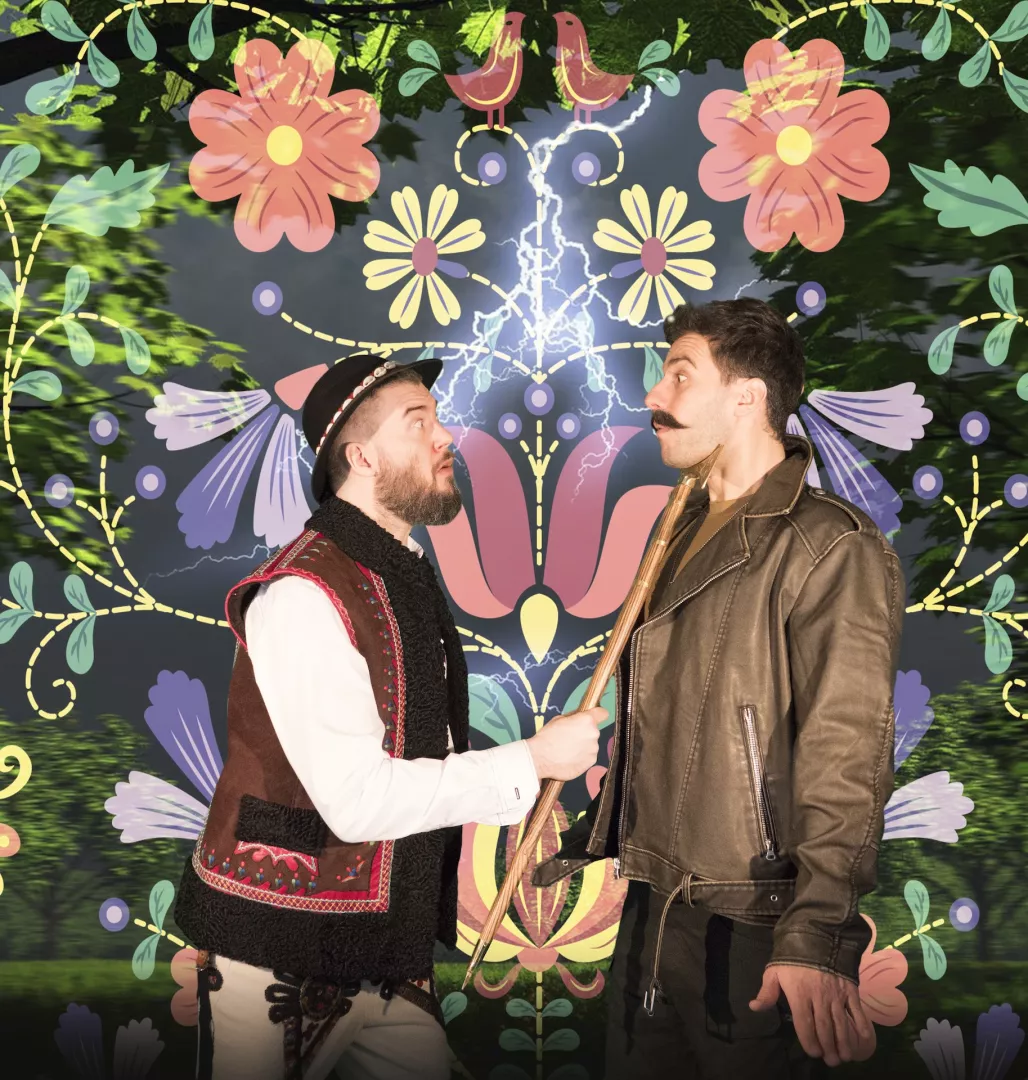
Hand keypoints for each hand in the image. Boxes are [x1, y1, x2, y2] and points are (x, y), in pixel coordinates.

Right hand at [527, 708, 605, 780]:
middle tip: (570, 738)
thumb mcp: (558, 719)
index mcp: (586, 720)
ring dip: (583, 746)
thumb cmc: (547, 736)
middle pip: (593, 731)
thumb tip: (580, 717)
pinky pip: (588, 756)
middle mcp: (594, 734)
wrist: (540, 758)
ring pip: (591, 745)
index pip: (603, 713)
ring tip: (568, 751)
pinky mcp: (591, 762)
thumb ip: (573, 718)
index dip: (597, 714)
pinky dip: (581, 757)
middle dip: (584, 733)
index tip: (592, 718)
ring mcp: (593, 750)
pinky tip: (569, 759)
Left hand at [749, 963, 874, 1065]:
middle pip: (825, 1028)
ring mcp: (836, 994)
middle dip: (828, 1047)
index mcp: (799, 994)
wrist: (817, 934)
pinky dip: (862, 1024)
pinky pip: (857, 1009)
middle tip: (831, 1060)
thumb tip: (754, 1008)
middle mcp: (819, 997)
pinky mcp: (850, 988)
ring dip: (844, 1042)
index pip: (805, 1025)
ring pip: (841, 1023)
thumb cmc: (792, 955)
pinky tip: (864, 1038)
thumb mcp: (775, 970)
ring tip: (845, 1056)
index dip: (809, 1042)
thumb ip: (766, 991)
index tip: (813, 1052)